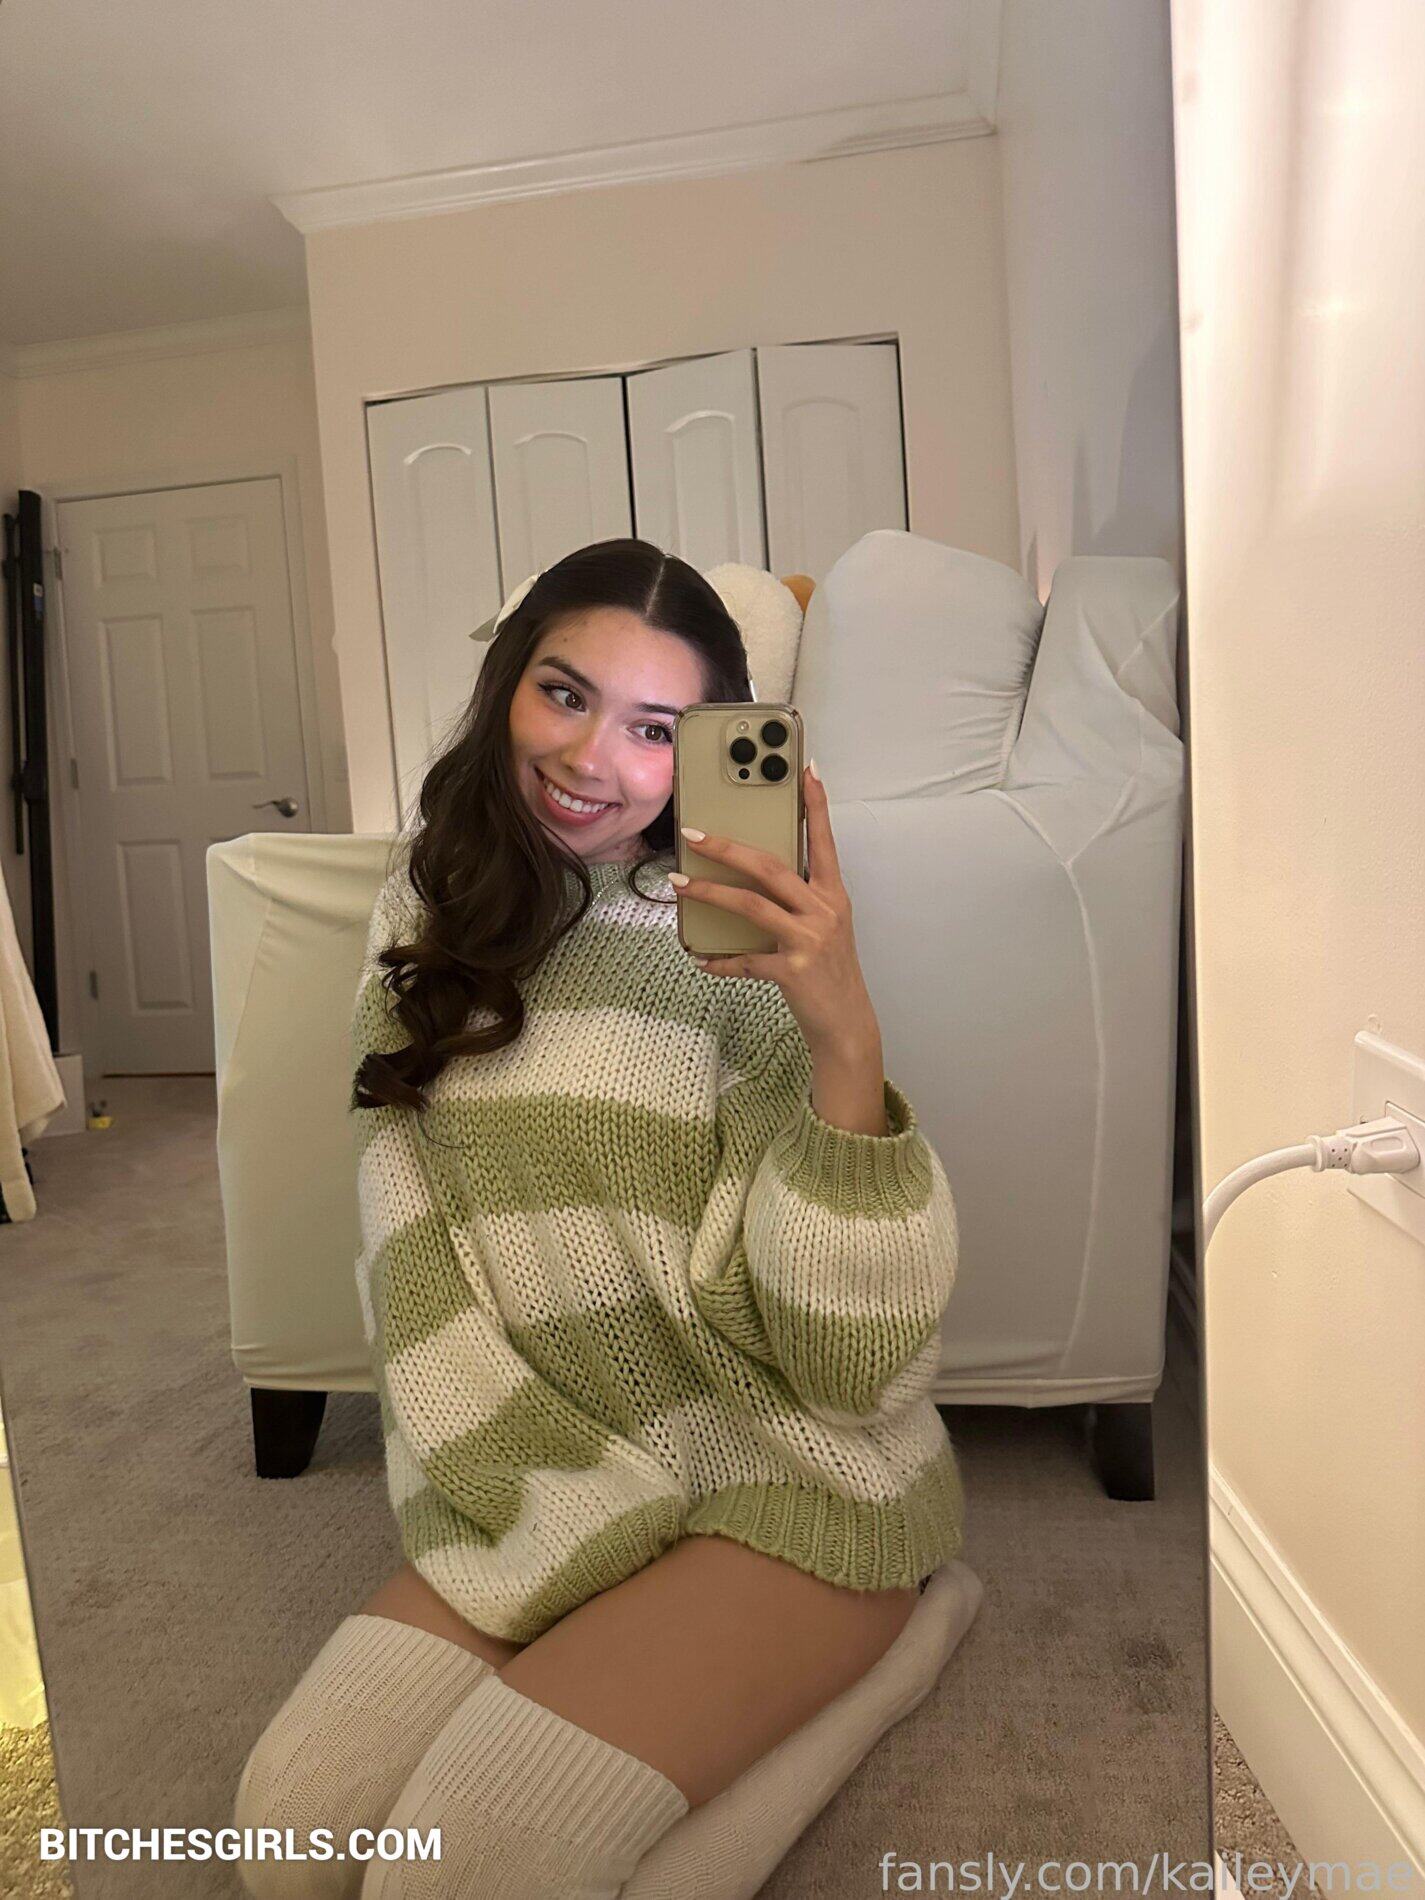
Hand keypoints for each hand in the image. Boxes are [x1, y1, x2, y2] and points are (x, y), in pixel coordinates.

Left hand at [669, 762, 880, 1055]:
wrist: (846, 1024)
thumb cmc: (828, 971)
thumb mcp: (822, 928)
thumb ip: (796, 901)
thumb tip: (750, 878)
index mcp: (832, 895)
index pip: (823, 840)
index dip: (816, 805)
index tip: (807, 769)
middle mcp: (824, 911)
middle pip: (771, 867)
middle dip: (728, 847)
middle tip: (694, 833)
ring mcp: (809, 940)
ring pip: (751, 905)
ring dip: (709, 892)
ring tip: (679, 883)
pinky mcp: (793, 971)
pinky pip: (744, 960)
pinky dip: (718, 960)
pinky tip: (700, 958)